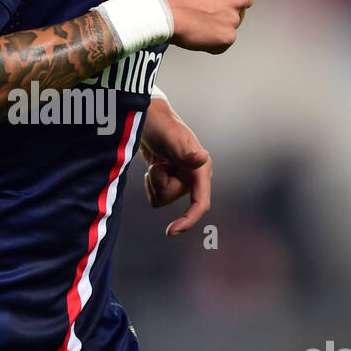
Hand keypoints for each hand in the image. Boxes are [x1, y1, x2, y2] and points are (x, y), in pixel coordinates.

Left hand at [140, 97, 211, 236]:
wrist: (148, 118)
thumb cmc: (162, 125)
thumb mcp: (172, 139)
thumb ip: (186, 154)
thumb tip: (203, 159)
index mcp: (201, 170)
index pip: (200, 203)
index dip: (188, 220)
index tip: (170, 232)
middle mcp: (194, 178)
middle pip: (171, 199)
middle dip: (159, 182)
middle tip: (160, 161)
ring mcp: (181, 180)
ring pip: (162, 199)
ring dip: (153, 181)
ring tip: (157, 161)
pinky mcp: (169, 181)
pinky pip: (155, 196)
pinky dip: (149, 183)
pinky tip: (153, 165)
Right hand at [158, 0, 252, 53]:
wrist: (164, 12)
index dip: (232, 2)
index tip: (225, 7)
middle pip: (240, 12)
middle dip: (227, 15)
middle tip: (208, 18)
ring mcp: (233, 19)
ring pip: (230, 28)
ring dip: (218, 29)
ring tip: (198, 26)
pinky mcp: (227, 37)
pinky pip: (222, 44)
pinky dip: (213, 43)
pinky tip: (198, 36)